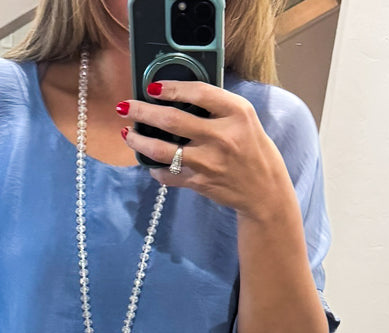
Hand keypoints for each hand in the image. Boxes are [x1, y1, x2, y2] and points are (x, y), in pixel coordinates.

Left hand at [117, 80, 293, 220]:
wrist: (263, 190)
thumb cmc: (252, 148)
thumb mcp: (243, 118)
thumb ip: (217, 106)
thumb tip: (177, 94)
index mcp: (236, 113)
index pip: (199, 92)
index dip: (171, 87)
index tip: (152, 87)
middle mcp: (222, 137)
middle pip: (172, 120)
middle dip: (142, 112)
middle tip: (125, 107)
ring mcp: (209, 162)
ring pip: (163, 150)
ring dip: (139, 142)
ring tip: (127, 134)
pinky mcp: (200, 182)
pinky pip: (168, 175)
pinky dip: (155, 169)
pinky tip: (149, 162)